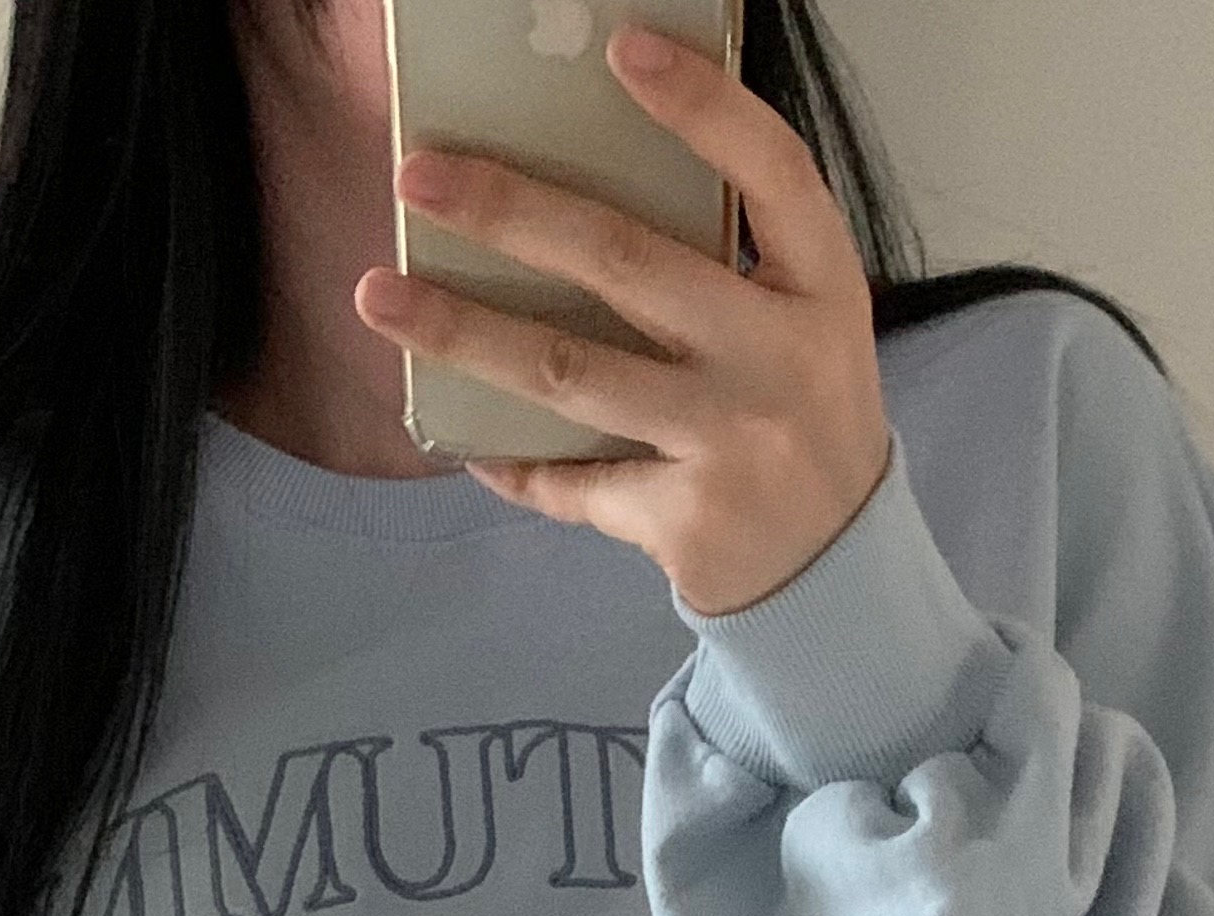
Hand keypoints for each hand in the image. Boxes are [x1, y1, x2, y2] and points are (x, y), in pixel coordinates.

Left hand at [353, 18, 894, 617]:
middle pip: (628, 263)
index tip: (621, 47)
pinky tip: (458, 437)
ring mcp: (729, 441)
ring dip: (464, 333)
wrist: (834, 565)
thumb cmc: (799, 417)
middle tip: (418, 176)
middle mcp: (778, 357)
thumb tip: (580, 188)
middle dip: (512, 212)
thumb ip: (729, 260)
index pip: (772, 171)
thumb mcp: (803, 323)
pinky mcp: (683, 516)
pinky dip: (511, 461)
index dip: (702, 107)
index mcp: (819, 286)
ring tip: (380, 296)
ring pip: (569, 372)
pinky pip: (572, 480)